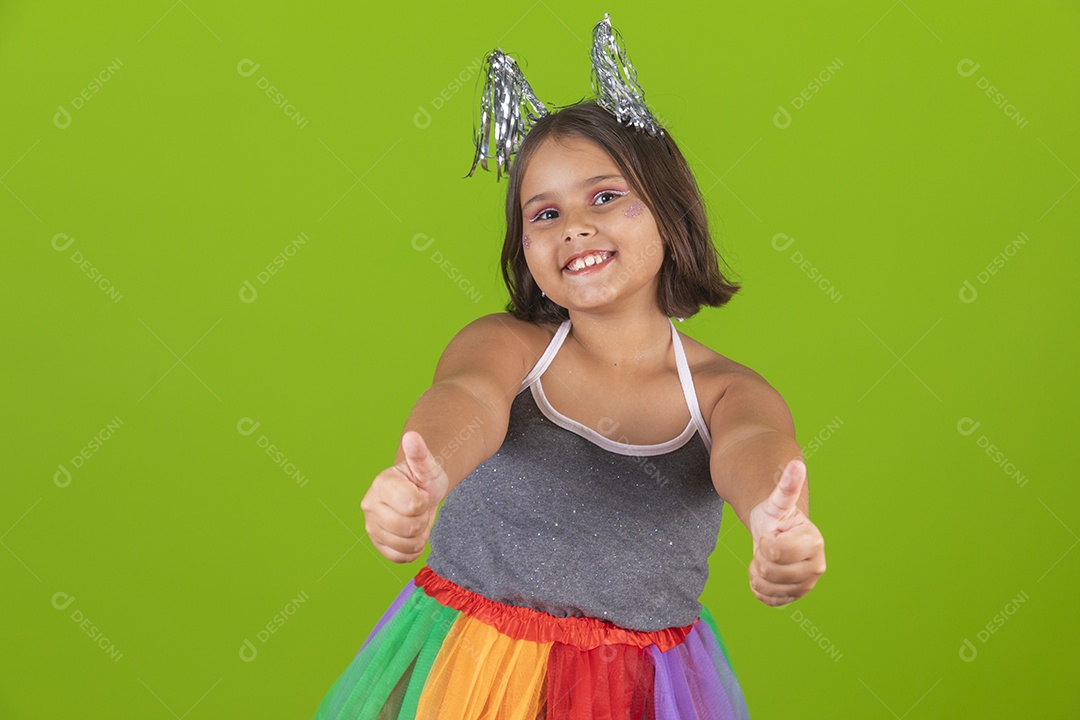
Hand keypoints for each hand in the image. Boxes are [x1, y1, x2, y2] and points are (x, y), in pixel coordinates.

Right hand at [360, 431, 449, 562]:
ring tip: (416, 520)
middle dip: (422, 519)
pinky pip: (399, 557)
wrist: (420, 492)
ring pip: (406, 545)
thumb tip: (412, 436)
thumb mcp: (427, 465)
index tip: (421, 493)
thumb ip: (420, 453)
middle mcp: (370, 505)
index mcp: (382, 484)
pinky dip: (412, 550)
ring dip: (419, 536)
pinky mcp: (377, 543)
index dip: (425, 501)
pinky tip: (412, 535)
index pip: (414, 505)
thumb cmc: (423, 478)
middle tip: (420, 509)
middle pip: (409, 527)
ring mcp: (371, 526)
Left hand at [747, 458, 825, 606]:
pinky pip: (767, 600)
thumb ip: (787, 486)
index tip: (772, 533)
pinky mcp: (795, 598)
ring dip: (758, 573)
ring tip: (766, 559)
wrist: (775, 536)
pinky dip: (759, 588)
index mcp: (814, 542)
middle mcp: (817, 567)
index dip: (765, 541)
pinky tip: (765, 574)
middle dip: (761, 557)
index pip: (776, 550)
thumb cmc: (777, 517)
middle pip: (770, 571)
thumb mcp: (778, 502)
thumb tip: (795, 463)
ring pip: (767, 588)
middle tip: (767, 547)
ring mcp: (807, 585)